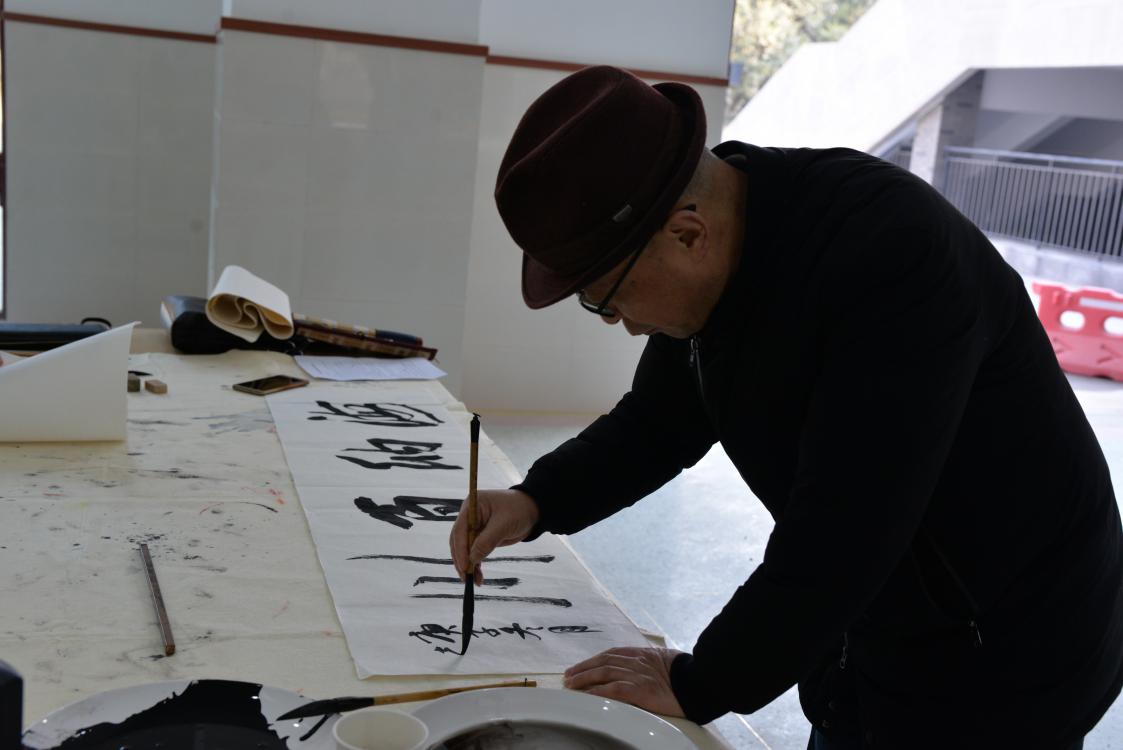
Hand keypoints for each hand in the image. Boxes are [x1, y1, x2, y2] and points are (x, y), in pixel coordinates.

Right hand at [450, 488, 539, 582]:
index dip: (460, 549)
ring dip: (468, 565)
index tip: (464, 566)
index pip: (460, 530)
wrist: (531, 510)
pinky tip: (478, 576)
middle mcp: (469, 517)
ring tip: (474, 581)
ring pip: (465, 549)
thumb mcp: (503, 525)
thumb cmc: (518, 510)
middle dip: (462, 559)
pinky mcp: (480, 537)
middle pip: (458, 541)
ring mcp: (474, 527)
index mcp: (471, 507)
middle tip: (466, 577)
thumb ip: (487, 541)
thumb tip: (472, 559)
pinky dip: (475, 564)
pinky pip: (474, 552)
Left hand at [563, 647, 685, 717]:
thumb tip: (638, 669)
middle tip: (568, 675)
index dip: (593, 659)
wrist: (698, 682)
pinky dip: (597, 691)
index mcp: (642, 653)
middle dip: (583, 668)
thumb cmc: (685, 675)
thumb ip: (648, 663)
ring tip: (571, 684)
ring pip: (603, 673)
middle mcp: (636, 661)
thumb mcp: (664, 662)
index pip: (612, 654)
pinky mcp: (639, 690)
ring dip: (584, 678)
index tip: (581, 665)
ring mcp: (637, 675)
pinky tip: (586, 695)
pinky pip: (612, 689)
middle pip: (603, 661)